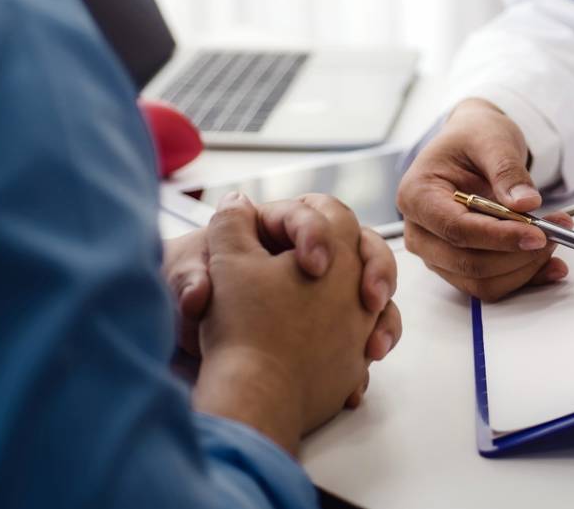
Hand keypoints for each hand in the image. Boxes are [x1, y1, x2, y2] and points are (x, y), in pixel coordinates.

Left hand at [162, 195, 401, 361]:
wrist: (201, 346)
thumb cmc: (196, 301)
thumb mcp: (190, 276)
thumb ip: (195, 266)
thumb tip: (206, 261)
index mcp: (277, 228)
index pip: (313, 212)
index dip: (317, 233)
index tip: (312, 266)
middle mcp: (310, 252)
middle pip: (361, 244)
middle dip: (374, 268)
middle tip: (370, 298)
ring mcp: (331, 287)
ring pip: (375, 285)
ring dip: (384, 310)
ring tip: (376, 344)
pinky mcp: (341, 321)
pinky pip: (373, 324)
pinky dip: (377, 339)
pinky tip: (368, 362)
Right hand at [397, 98, 569, 300]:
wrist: (473, 145)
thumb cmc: (473, 138)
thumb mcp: (492, 139)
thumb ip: (507, 170)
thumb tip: (525, 203)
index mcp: (417, 195)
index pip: (457, 230)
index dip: (499, 237)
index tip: (537, 234)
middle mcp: (420, 231)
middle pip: (469, 263)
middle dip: (518, 254)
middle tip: (555, 233)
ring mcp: (437, 253)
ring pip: (482, 282)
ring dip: (525, 268)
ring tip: (555, 237)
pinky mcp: (458, 266)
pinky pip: (492, 285)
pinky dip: (525, 277)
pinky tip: (550, 264)